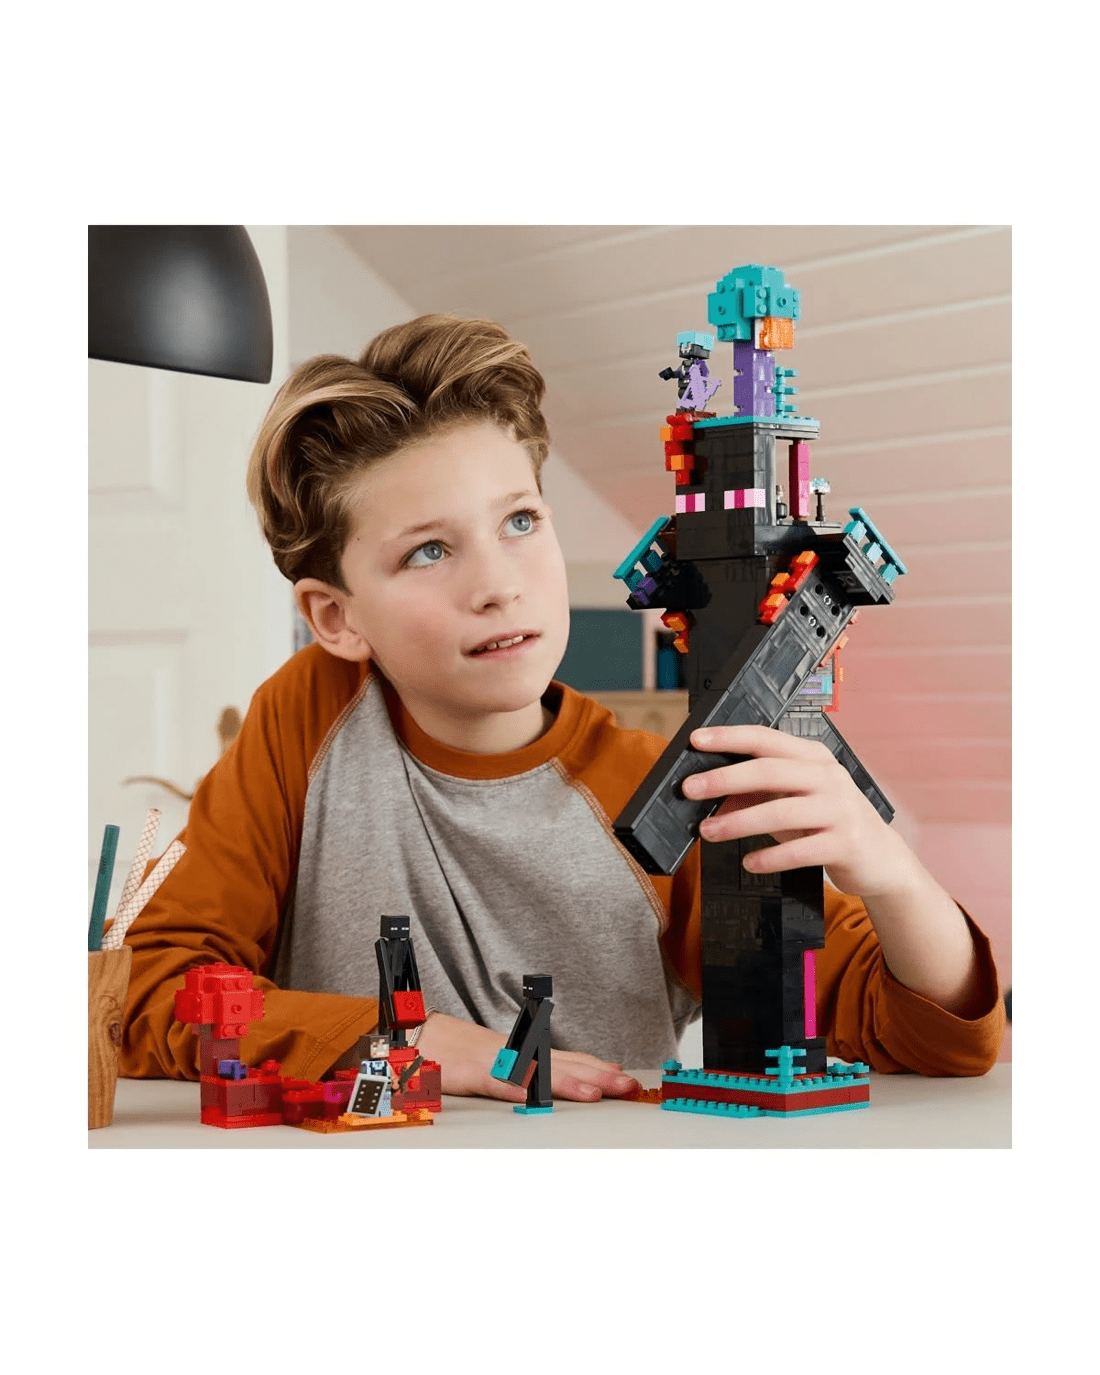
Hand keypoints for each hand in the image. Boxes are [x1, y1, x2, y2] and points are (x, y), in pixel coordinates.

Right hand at [415, 1012, 641, 1102]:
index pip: (570, 1060)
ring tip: (594, 1094)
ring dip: (566, 1083)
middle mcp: (518, 1055)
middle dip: (598, 1077)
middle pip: (564, 1065)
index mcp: (527, 1054)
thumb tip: (579, 1076)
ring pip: (536, 1072)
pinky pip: (495, 1080)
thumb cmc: (464, 1055)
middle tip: (628, 1087)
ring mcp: (496, 1062)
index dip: (599, 1069)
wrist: (423, 1038)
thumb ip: (539, 1069)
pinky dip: (513, 1086)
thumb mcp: (505, 1062)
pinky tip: (530, 1096)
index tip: (626, 1078)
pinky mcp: (472, 1073)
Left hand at [682, 724, 917, 899]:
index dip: (729, 737)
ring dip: (738, 822)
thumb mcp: (792, 803)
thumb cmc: (829, 824)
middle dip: (724, 778)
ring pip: (780, 811)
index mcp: (814, 757)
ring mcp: (840, 808)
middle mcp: (829, 776)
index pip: (766, 738)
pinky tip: (749, 862)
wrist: (881, 859)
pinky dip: (770, 856)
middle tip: (689, 788)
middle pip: (769, 771)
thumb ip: (757, 795)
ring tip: (708, 831)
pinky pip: (799, 849)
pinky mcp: (846, 843)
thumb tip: (711, 798)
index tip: (696, 740)